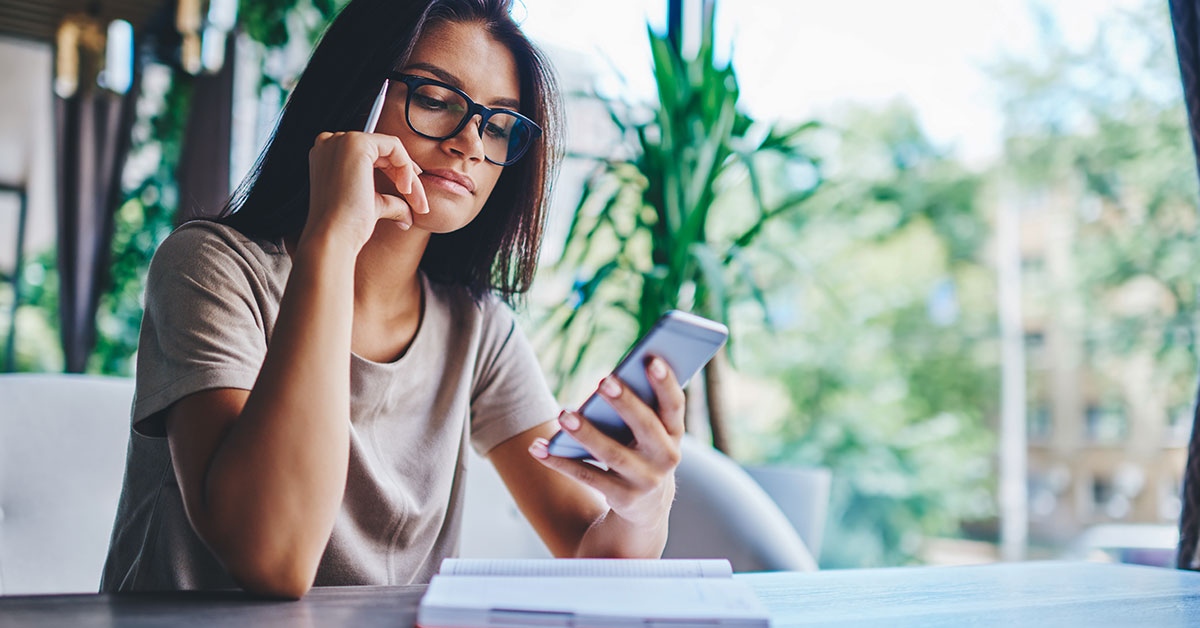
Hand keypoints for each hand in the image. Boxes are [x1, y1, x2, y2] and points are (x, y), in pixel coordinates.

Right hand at [303, 131, 429, 251]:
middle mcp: (331, 142)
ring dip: (409, 176)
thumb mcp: (370, 204)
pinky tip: (405, 190)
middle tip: (420, 205)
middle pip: (383, 152)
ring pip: (391, 149)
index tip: (411, 194)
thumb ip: (387, 199)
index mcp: (328, 154)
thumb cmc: (346, 225)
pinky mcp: (356, 143)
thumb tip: (407, 211)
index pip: (372, 155)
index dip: (395, 172)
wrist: (335, 235)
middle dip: (406, 177)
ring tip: (416, 202)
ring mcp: (341, 140)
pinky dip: (406, 168)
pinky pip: (394, 146)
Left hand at [529, 356, 684, 528]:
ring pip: (612, 454)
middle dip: (626, 403)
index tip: (651, 359)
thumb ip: (640, 406)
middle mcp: (665, 458)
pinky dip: (560, 461)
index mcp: (674, 433)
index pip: (674, 405)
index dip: (666, 383)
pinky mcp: (621, 497)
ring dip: (587, 434)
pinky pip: (587, 475)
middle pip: (646, 427)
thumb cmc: (643, 450)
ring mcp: (644, 480)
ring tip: (564, 414)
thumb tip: (609, 379)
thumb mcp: (651, 432)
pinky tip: (538, 447)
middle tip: (603, 381)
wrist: (647, 507)